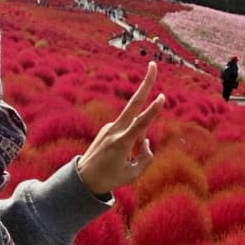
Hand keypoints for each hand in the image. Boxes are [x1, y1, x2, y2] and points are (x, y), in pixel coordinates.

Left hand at [77, 62, 164, 194]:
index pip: (141, 123)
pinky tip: (120, 156)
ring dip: (138, 138)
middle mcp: (115, 131)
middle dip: (145, 84)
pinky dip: (131, 141)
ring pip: (134, 126)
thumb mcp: (133, 174)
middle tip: (152, 64)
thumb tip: (146, 141)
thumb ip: (146, 157)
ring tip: (124, 159)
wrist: (82, 180)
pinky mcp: (108, 129)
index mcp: (121, 143)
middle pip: (134, 103)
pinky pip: (128, 132)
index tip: (162, 96)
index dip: (153, 111)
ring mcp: (110, 128)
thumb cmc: (109, 179)